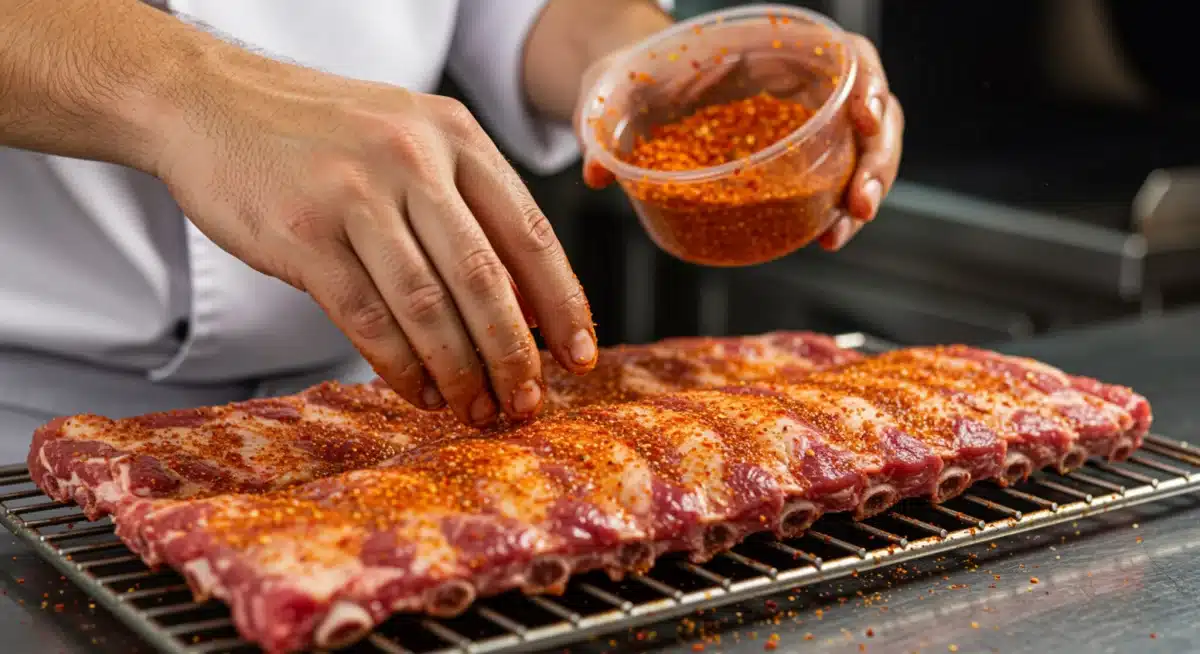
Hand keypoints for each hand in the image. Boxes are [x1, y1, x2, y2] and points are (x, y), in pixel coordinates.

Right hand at [153, 45, 596, 425]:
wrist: (208, 101)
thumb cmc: (319, 132)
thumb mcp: (409, 138)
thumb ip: (466, 205)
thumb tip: (526, 304)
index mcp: (454, 135)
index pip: (531, 232)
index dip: (563, 304)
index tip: (578, 357)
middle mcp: (413, 160)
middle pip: (486, 279)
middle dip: (515, 354)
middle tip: (527, 402)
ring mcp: (355, 197)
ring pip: (429, 307)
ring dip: (460, 372)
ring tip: (477, 409)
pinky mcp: (303, 236)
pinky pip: (368, 319)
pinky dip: (400, 367)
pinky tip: (419, 391)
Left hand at [574, 33, 903, 250]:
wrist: (632, 91)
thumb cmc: (633, 77)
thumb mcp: (616, 89)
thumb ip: (606, 122)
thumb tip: (596, 173)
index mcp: (778, 50)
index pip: (849, 57)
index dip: (869, 83)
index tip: (865, 115)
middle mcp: (804, 85)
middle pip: (874, 114)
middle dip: (878, 160)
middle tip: (860, 203)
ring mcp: (806, 125)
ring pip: (863, 153)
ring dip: (866, 192)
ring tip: (839, 232)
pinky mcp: (797, 160)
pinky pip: (837, 180)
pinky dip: (839, 209)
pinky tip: (825, 237)